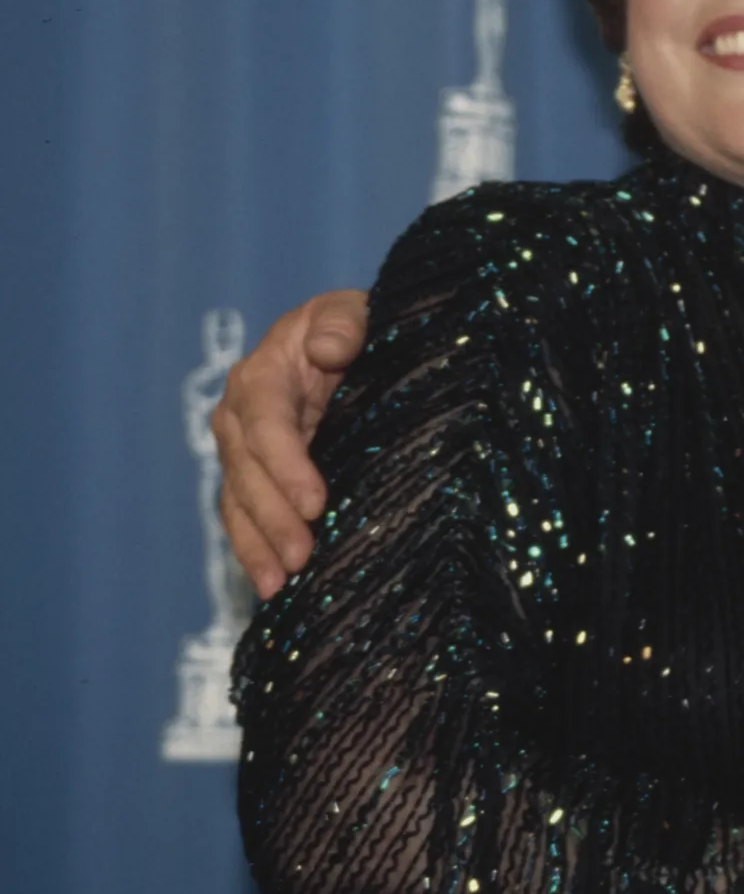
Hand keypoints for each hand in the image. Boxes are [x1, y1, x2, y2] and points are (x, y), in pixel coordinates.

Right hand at [212, 290, 368, 596]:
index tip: (315, 503)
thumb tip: (328, 348)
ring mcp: (243, 449)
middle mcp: (241, 414)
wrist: (349, 340)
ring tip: (278, 584)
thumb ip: (344, 322)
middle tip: (300, 556)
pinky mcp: (255, 476)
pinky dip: (254, 549)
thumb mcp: (354, 309)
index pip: (266, 423)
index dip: (285, 465)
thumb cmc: (355, 324)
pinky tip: (271, 584)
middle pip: (247, 471)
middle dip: (271, 517)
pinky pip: (245, 516)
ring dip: (256, 545)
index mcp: (262, 374)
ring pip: (239, 502)